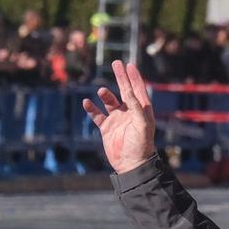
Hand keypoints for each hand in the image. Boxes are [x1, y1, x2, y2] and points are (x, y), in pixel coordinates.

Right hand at [82, 59, 157, 173]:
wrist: (131, 165)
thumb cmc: (141, 145)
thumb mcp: (142, 125)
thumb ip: (136, 107)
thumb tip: (128, 91)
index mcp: (141, 111)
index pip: (137, 89)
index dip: (134, 77)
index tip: (129, 65)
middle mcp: (129, 113)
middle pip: (124, 90)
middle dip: (120, 77)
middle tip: (116, 63)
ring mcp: (117, 120)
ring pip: (109, 101)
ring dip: (105, 95)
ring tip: (102, 91)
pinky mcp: (107, 128)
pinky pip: (97, 115)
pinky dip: (91, 108)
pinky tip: (86, 102)